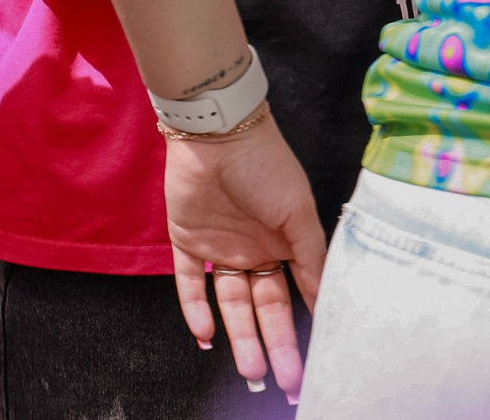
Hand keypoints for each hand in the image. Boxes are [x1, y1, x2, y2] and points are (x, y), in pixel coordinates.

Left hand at [163, 120, 327, 400]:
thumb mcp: (299, 215)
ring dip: (239, 335)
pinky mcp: (187, 239)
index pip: (295, 298)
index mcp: (285, 247)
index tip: (316, 363)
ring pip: (230, 302)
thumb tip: (327, 304)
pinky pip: (190, 280)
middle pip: (264, 309)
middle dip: (275, 345)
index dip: (303, 328)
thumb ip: (311, 260)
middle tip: (284, 381)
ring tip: (252, 370)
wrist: (219, 133)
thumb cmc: (267, 168)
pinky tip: (205, 336)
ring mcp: (220, 248)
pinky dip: (195, 308)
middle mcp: (254, 252)